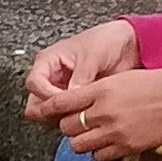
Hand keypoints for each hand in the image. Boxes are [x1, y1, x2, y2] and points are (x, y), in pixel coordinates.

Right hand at [24, 19, 141, 124]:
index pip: (34, 84)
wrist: (127, 45)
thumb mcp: (92, 56)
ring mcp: (62, 91)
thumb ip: (81, 77)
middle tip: (70, 113)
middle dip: (51, 112)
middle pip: (36, 104)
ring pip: (50, 114)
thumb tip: (72, 96)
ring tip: (82, 114)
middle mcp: (51, 78)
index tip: (65, 100)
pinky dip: (75, 120)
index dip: (47, 95)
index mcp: (48, 61)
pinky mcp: (75, 101)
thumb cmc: (106, 41)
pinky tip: (88, 116)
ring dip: (63, 118)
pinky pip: (67, 116)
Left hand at [56, 67, 161, 160]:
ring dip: (81, 140)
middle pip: (66, 127)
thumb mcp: (120, 79)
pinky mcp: (125, 147)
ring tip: (92, 133)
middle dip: (68, 126)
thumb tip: (74, 103)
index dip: (49, 109)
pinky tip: (107, 142)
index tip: (44, 111)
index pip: (61, 102)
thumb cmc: (153, 85)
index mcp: (101, 90)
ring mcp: (114, 132)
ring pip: (78, 145)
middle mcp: (104, 111)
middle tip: (77, 123)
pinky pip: (98, 156)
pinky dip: (98, 151)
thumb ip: (95, 92)